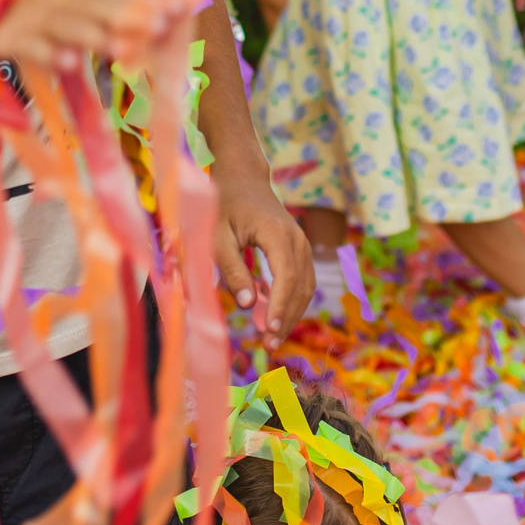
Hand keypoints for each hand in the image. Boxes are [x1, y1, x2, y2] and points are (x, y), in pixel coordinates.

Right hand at [0, 0, 167, 66]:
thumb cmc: (40, 7)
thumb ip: (116, 6)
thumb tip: (168, 16)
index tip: (181, 7)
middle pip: (97, 2)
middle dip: (129, 13)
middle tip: (161, 26)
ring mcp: (33, 14)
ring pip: (67, 23)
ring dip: (95, 35)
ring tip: (122, 49)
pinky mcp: (10, 37)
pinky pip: (31, 46)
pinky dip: (49, 54)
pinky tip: (69, 64)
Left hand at [211, 164, 310, 342]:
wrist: (243, 179)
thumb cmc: (224, 206)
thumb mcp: (218, 237)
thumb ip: (232, 269)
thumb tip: (246, 305)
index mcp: (277, 233)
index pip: (286, 276)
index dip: (279, 306)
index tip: (268, 330)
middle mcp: (297, 239)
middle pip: (300, 287)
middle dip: (286, 318)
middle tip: (268, 345)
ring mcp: (302, 244)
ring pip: (306, 287)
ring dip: (292, 314)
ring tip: (273, 337)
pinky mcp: (299, 250)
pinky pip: (303, 281)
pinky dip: (293, 302)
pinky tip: (276, 318)